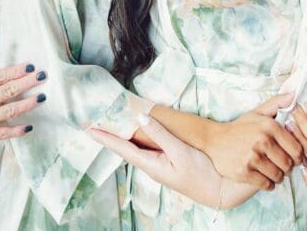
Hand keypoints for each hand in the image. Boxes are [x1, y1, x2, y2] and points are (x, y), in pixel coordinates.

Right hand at [0, 54, 46, 166]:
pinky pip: (3, 133)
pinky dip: (16, 130)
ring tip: (42, 97)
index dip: (16, 71)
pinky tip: (29, 127)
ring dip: (28, 104)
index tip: (30, 66)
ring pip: (10, 110)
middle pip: (9, 90)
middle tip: (43, 76)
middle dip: (28, 82)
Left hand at [90, 113, 257, 208]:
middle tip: (95, 124)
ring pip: (134, 149)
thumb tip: (141, 117)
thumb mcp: (180, 151)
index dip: (105, 138)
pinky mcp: (167, 163)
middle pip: (124, 149)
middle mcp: (151, 166)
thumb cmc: (200, 172)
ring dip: (122, 138)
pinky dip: (137, 139)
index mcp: (150, 164)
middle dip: (110, 137)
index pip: (122, 148)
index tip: (89, 128)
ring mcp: (159, 166)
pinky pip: (146, 149)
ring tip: (111, 127)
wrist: (217, 190)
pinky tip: (138, 134)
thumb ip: (160, 135)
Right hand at [203, 93, 302, 189]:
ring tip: (275, 173)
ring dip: (279, 177)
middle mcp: (262, 141)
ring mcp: (252, 157)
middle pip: (288, 164)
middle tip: (284, 167)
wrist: (214, 139)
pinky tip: (266, 179)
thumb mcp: (258, 112)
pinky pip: (265, 184)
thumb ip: (278, 103)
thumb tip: (295, 94)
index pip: (297, 148)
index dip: (298, 156)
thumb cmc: (241, 127)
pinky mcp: (243, 172)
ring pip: (278, 175)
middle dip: (289, 168)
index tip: (293, 158)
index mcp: (270, 127)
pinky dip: (268, 184)